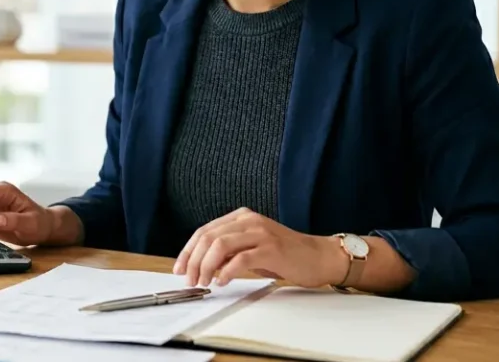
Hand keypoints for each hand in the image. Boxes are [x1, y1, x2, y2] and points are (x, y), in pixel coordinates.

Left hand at [173, 208, 347, 287]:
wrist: (319, 256)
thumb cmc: (285, 255)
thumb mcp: (251, 249)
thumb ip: (229, 252)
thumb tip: (202, 265)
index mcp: (241, 217)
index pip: (204, 231)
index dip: (188, 251)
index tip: (179, 268)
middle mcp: (249, 220)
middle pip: (208, 237)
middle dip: (193, 260)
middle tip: (189, 279)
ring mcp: (260, 233)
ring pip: (220, 245)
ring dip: (206, 266)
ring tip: (204, 282)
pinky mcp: (271, 249)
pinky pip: (240, 258)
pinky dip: (226, 272)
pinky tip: (222, 281)